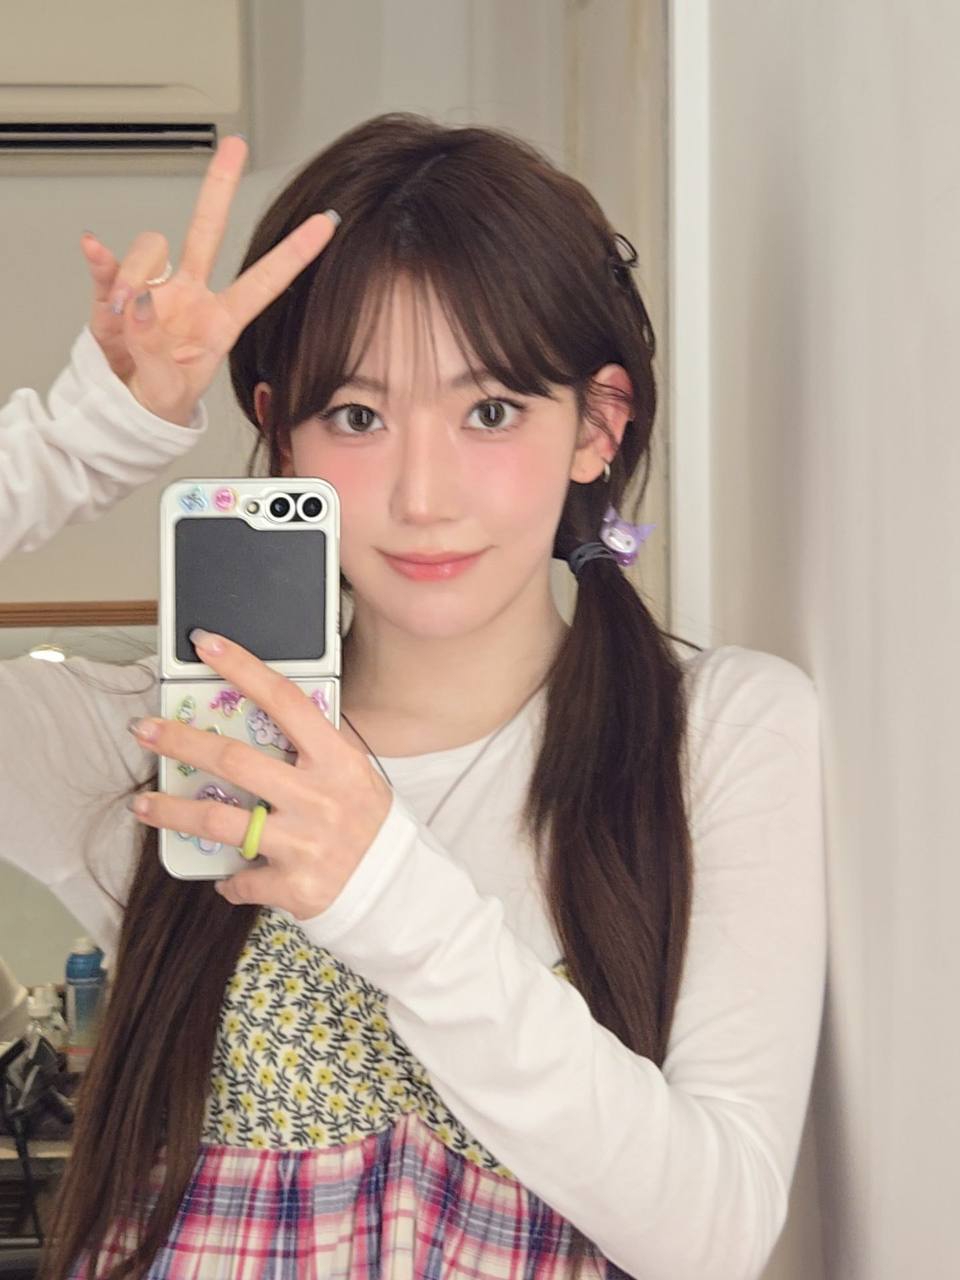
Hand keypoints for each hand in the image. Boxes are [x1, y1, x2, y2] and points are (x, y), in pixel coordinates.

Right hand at [78, 135, 337, 425]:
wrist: (126, 408)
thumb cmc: (162, 399)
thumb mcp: (168, 390)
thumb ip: (154, 349)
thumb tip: (142, 305)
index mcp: (221, 321)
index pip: (264, 281)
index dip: (294, 254)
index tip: (324, 224)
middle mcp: (190, 295)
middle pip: (207, 230)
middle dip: (220, 188)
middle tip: (235, 147)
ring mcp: (155, 290)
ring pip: (151, 249)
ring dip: (136, 275)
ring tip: (125, 314)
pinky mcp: (117, 294)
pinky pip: (109, 267)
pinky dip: (102, 259)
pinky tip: (93, 248)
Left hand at [126, 631, 393, 918]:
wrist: (395, 886)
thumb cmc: (367, 822)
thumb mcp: (352, 774)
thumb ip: (312, 750)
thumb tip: (255, 719)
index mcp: (336, 760)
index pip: (285, 701)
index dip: (243, 668)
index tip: (206, 646)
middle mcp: (319, 797)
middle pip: (234, 760)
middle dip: (180, 741)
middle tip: (144, 729)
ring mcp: (304, 843)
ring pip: (220, 821)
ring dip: (172, 811)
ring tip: (143, 804)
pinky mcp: (293, 886)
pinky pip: (240, 878)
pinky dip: (228, 878)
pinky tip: (225, 874)